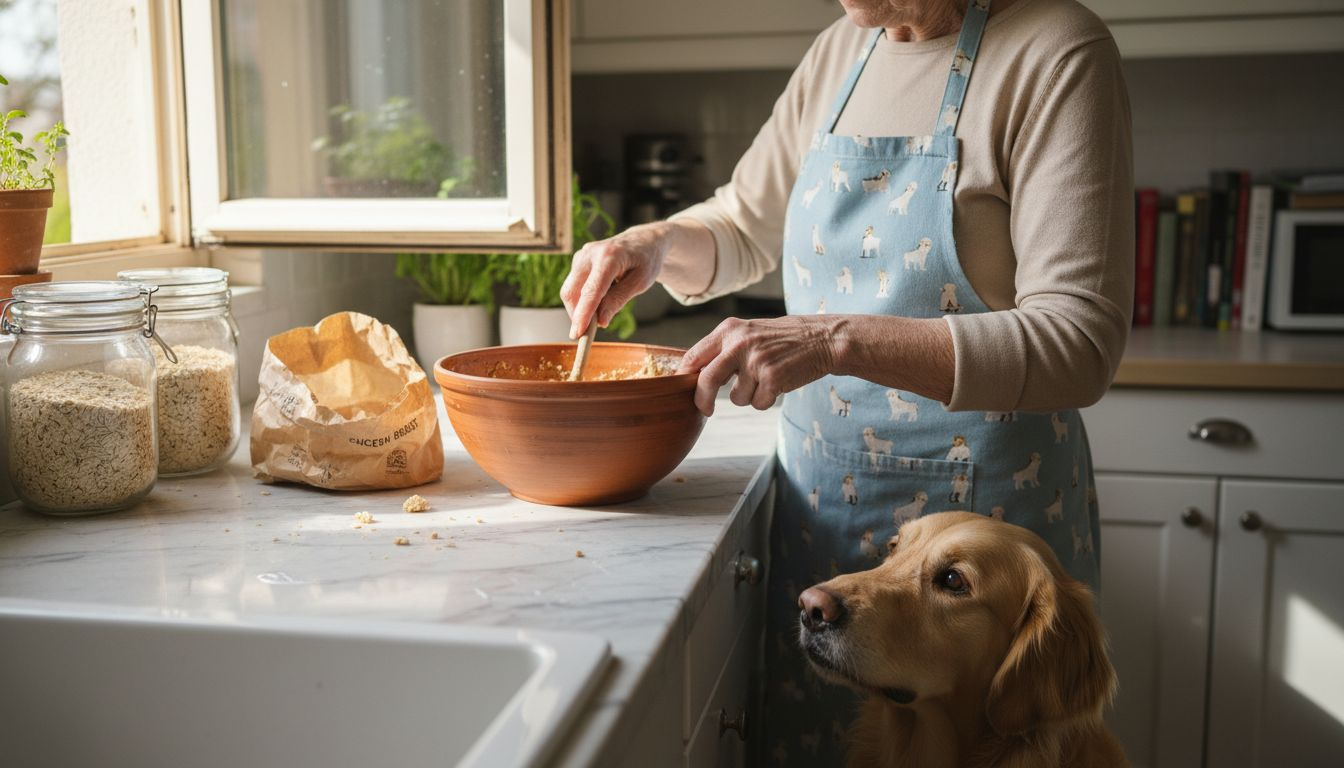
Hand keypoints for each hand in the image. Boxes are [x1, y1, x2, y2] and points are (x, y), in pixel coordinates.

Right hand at [560, 222, 669, 339]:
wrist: (644, 241)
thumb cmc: (646, 261)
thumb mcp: (640, 282)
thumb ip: (619, 299)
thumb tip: (600, 321)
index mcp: (609, 256)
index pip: (591, 290)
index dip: (583, 314)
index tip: (578, 333)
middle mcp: (590, 253)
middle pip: (572, 291)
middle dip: (576, 315)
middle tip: (588, 334)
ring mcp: (581, 255)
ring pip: (570, 290)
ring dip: (580, 308)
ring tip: (601, 312)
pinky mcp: (578, 260)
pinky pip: (574, 286)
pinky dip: (582, 299)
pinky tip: (600, 299)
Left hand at [679, 316, 846, 415]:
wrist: (824, 338)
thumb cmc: (785, 339)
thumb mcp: (750, 332)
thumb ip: (725, 348)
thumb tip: (697, 376)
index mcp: (730, 329)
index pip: (694, 355)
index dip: (685, 376)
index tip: (683, 389)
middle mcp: (739, 343)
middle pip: (706, 380)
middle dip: (702, 400)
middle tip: (705, 409)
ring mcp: (755, 361)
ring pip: (737, 397)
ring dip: (750, 396)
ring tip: (768, 378)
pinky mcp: (772, 378)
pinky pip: (758, 403)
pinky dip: (767, 400)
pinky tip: (780, 383)